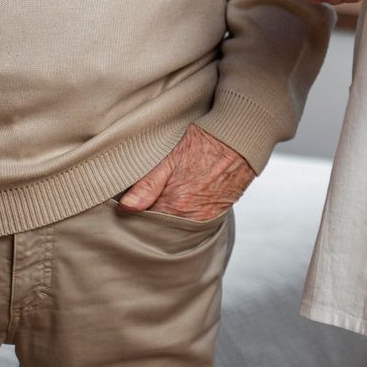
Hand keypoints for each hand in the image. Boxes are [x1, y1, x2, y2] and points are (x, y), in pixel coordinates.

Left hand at [117, 123, 255, 221]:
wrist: (240, 139)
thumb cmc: (204, 142)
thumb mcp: (169, 157)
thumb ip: (147, 185)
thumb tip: (126, 207)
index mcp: (175, 205)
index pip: (145, 221)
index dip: (135, 211)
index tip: (129, 203)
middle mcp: (192, 217)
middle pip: (161, 227)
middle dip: (152, 216)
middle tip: (145, 199)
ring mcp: (206, 218)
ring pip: (176, 226)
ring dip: (168, 216)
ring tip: (166, 197)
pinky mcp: (217, 215)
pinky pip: (193, 223)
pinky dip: (184, 216)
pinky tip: (181, 201)